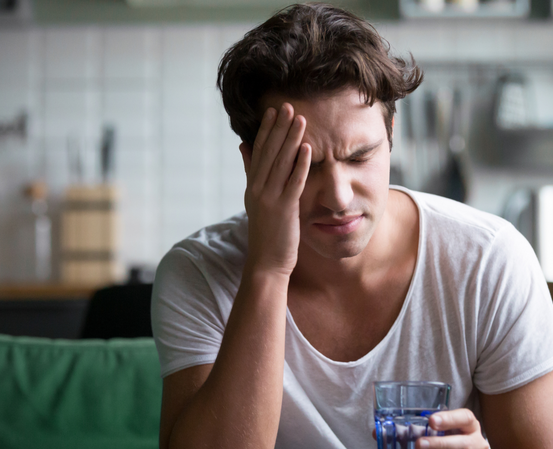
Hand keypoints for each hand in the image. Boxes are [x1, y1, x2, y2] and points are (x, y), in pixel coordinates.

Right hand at [239, 103, 311, 277]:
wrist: (266, 263)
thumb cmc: (266, 232)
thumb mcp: (255, 199)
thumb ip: (251, 172)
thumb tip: (244, 146)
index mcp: (252, 185)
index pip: (259, 152)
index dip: (267, 130)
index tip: (274, 111)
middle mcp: (258, 189)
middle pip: (269, 153)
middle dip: (279, 128)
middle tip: (288, 106)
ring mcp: (269, 199)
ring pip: (281, 164)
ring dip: (291, 140)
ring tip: (300, 120)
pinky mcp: (284, 209)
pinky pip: (293, 183)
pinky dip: (300, 165)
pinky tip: (308, 149)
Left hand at [416, 409, 488, 448]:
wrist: (465, 447)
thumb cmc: (453, 438)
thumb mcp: (448, 431)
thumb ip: (432, 430)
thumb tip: (402, 430)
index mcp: (471, 427)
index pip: (465, 418)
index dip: (449, 419)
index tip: (432, 421)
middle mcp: (476, 442)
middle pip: (463, 443)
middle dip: (440, 443)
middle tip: (420, 443)